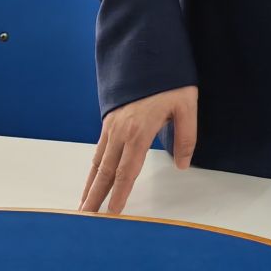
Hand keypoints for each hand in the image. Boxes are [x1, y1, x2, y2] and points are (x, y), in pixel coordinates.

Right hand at [81, 85, 196, 214]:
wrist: (148, 53)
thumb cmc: (169, 81)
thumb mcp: (186, 107)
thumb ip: (186, 137)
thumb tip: (182, 165)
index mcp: (139, 131)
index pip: (127, 171)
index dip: (119, 194)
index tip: (112, 213)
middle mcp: (120, 131)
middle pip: (106, 171)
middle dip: (95, 196)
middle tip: (85, 217)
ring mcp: (112, 125)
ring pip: (98, 161)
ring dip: (90, 184)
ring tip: (83, 204)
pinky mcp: (109, 120)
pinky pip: (99, 149)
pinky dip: (94, 167)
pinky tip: (93, 177)